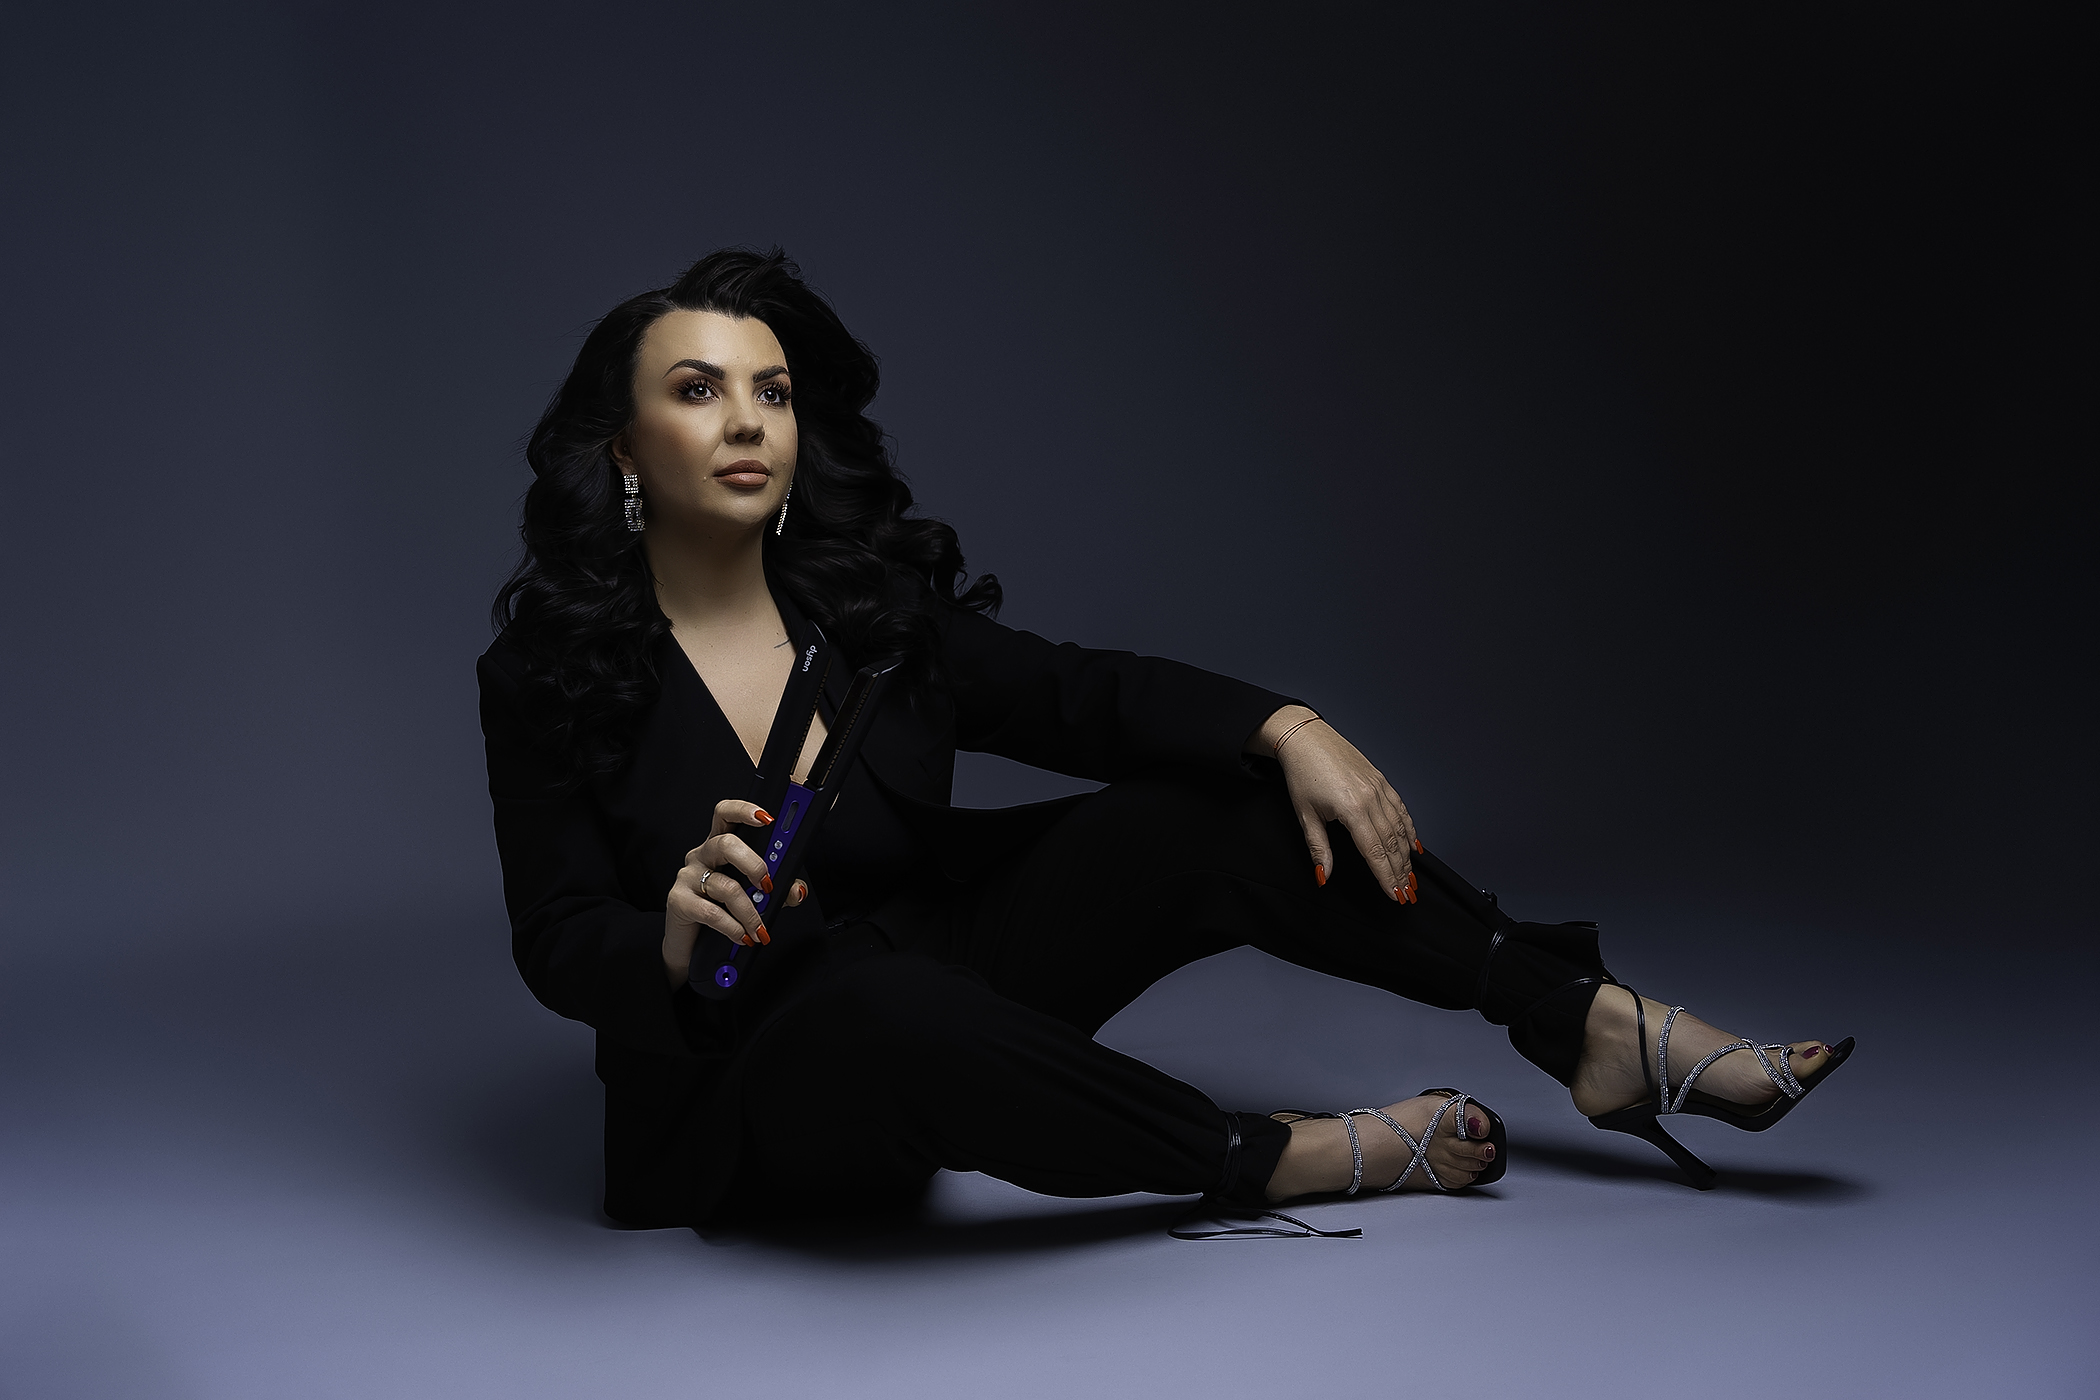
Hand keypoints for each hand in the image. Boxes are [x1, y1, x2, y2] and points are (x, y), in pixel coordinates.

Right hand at [662, 799, 811, 985]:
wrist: (692, 945)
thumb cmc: (725, 911)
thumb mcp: (757, 897)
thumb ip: (780, 891)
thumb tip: (797, 891)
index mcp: (721, 846)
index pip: (727, 814)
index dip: (745, 810)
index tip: (768, 818)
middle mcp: (703, 855)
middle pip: (725, 844)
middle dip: (753, 864)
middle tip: (767, 886)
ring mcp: (687, 876)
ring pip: (725, 885)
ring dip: (749, 912)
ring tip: (760, 929)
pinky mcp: (678, 900)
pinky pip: (711, 911)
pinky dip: (732, 927)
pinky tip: (741, 936)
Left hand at [1251, 706, 1420, 902]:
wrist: (1306, 738)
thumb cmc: (1302, 773)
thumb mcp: (1305, 815)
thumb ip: (1319, 848)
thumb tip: (1324, 876)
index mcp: (1352, 809)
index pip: (1375, 852)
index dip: (1386, 877)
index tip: (1394, 895)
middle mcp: (1371, 798)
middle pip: (1392, 843)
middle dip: (1400, 871)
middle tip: (1406, 894)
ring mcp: (1379, 788)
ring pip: (1400, 828)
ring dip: (1406, 854)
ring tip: (1410, 876)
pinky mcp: (1381, 780)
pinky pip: (1400, 809)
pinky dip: (1409, 829)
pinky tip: (1413, 844)